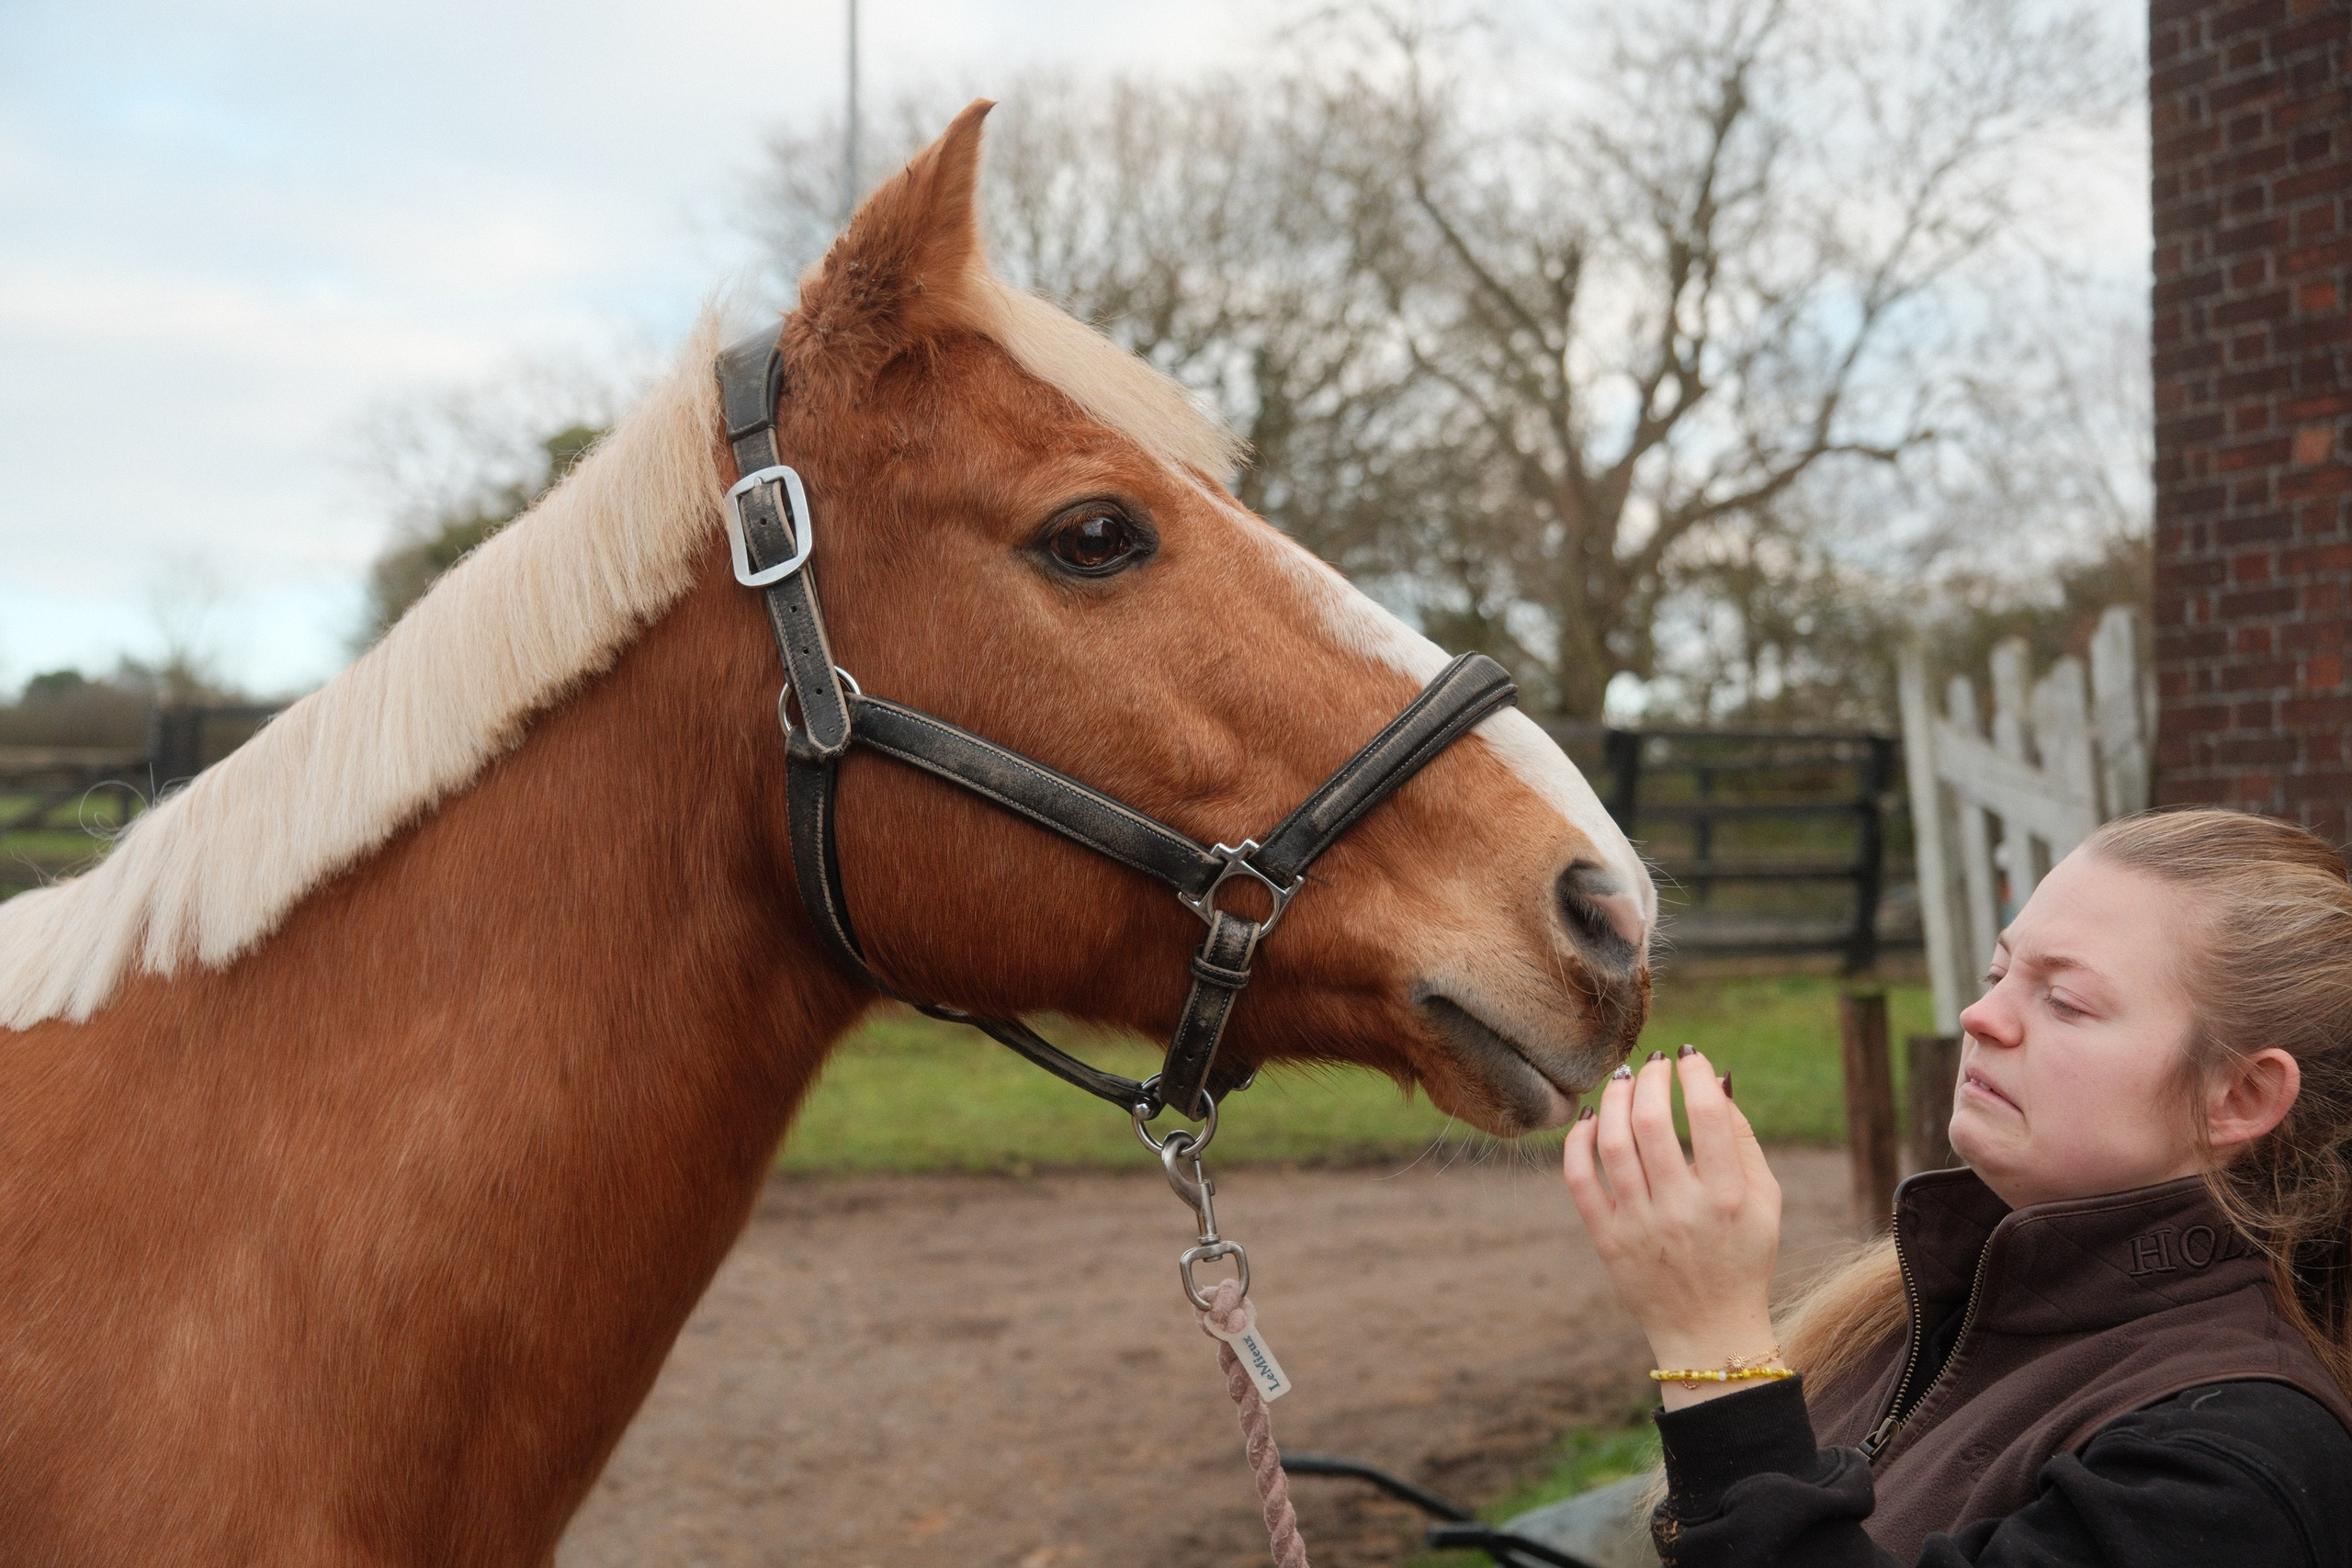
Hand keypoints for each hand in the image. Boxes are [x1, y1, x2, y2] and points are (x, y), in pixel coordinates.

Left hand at [1562, 1047, 1782, 1408]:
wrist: (1709, 1329)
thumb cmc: (1743, 1256)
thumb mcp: (1765, 1201)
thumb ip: (1743, 1138)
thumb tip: (1715, 1079)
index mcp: (1728, 1198)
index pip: (1707, 1117)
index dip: (1694, 1075)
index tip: (1689, 1056)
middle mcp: (1681, 1211)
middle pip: (1652, 1124)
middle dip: (1651, 1080)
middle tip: (1654, 1064)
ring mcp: (1639, 1226)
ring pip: (1613, 1145)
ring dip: (1615, 1100)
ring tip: (1624, 1081)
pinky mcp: (1607, 1240)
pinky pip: (1579, 1180)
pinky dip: (1579, 1142)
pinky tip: (1592, 1119)